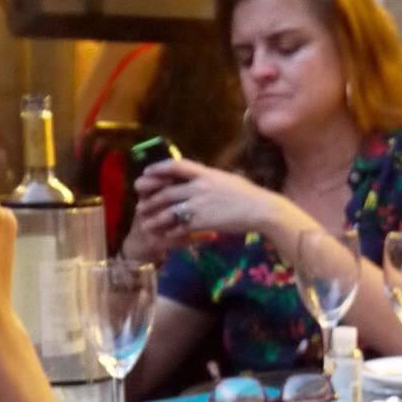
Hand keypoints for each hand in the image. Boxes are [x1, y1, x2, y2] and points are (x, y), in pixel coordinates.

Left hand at [132, 159, 271, 261]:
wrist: (261, 210)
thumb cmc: (249, 195)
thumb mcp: (228, 179)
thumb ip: (212, 178)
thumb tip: (204, 176)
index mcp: (205, 173)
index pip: (176, 166)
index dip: (158, 168)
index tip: (146, 172)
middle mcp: (199, 186)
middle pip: (167, 191)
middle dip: (151, 199)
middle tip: (140, 205)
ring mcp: (200, 204)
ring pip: (169, 211)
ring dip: (156, 218)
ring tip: (146, 223)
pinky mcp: (203, 221)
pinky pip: (181, 227)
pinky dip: (172, 232)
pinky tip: (166, 236)